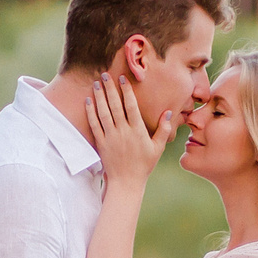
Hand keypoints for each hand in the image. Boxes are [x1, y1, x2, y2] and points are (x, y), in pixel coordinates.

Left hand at [87, 72, 173, 187]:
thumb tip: (169, 112)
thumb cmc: (144, 165)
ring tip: (96, 83)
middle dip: (110, 88)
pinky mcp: (101, 143)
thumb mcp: (158, 148)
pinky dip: (90, 112)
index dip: (126, 91)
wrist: (126, 183)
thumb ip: (163, 130)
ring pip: (103, 112)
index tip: (123, 79)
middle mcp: (123, 132)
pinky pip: (94, 125)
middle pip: (115, 106)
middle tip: (105, 74)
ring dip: (99, 96)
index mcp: (138, 131)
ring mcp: (110, 137)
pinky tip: (88, 101)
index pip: (131, 106)